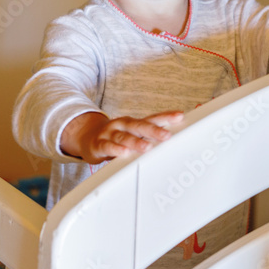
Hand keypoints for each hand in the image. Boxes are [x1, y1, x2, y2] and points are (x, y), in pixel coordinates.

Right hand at [60, 110, 183, 164]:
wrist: (88, 137)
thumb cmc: (116, 138)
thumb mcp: (133, 135)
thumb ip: (149, 137)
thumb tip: (173, 139)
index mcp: (134, 123)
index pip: (152, 118)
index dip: (166, 117)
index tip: (180, 116)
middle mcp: (123, 125)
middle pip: (139, 126)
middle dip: (154, 130)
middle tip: (166, 135)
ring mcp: (110, 133)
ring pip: (124, 137)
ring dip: (136, 142)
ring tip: (147, 147)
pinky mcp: (99, 144)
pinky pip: (108, 146)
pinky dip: (116, 149)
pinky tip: (123, 152)